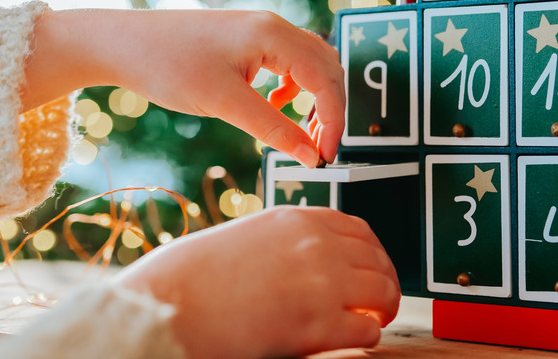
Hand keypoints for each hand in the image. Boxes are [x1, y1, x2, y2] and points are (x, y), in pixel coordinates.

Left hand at [22, 9, 344, 166]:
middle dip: (329, 109)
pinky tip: (273, 105)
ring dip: (314, 98)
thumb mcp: (224, 103)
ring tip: (303, 131)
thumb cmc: (168, 66)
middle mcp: (272, 26)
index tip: (327, 155)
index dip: (333, 120)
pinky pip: (286, 62)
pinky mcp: (244, 39)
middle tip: (319, 148)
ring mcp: (258, 30)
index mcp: (273, 35)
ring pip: (308, 63)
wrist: (121, 43)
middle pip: (325, 67)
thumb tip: (311, 156)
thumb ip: (273, 129)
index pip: (325, 79)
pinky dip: (292, 87)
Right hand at [112, 207, 400, 358]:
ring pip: (383, 291)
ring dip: (383, 308)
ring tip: (373, 319)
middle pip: (377, 259)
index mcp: (296, 220)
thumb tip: (313, 262)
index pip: (358, 229)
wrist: (173, 304)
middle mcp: (316, 244)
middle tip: (381, 300)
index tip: (373, 268)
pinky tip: (353, 338)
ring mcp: (322, 281)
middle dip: (385, 281)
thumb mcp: (247, 238)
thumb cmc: (196, 275)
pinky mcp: (320, 323)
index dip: (373, 253)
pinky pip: (368, 328)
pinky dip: (367, 335)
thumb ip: (286, 243)